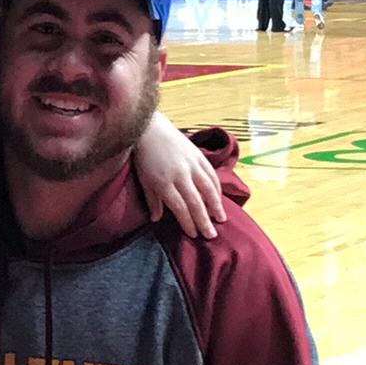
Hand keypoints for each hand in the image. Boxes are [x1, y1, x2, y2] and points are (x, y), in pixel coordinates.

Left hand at [133, 114, 226, 239]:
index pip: (179, 207)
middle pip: (195, 202)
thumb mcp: (144, 180)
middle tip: (211, 235)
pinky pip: (211, 174)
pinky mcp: (198, 156)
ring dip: (215, 205)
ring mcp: (191, 164)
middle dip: (204, 220)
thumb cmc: (145, 157)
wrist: (151, 129)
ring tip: (221, 219)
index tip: (194, 235)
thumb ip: (152, 200)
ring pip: (207, 189)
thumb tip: (156, 219)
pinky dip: (217, 187)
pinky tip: (219, 198)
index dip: (188, 222)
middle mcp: (179, 175)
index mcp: (163, 182)